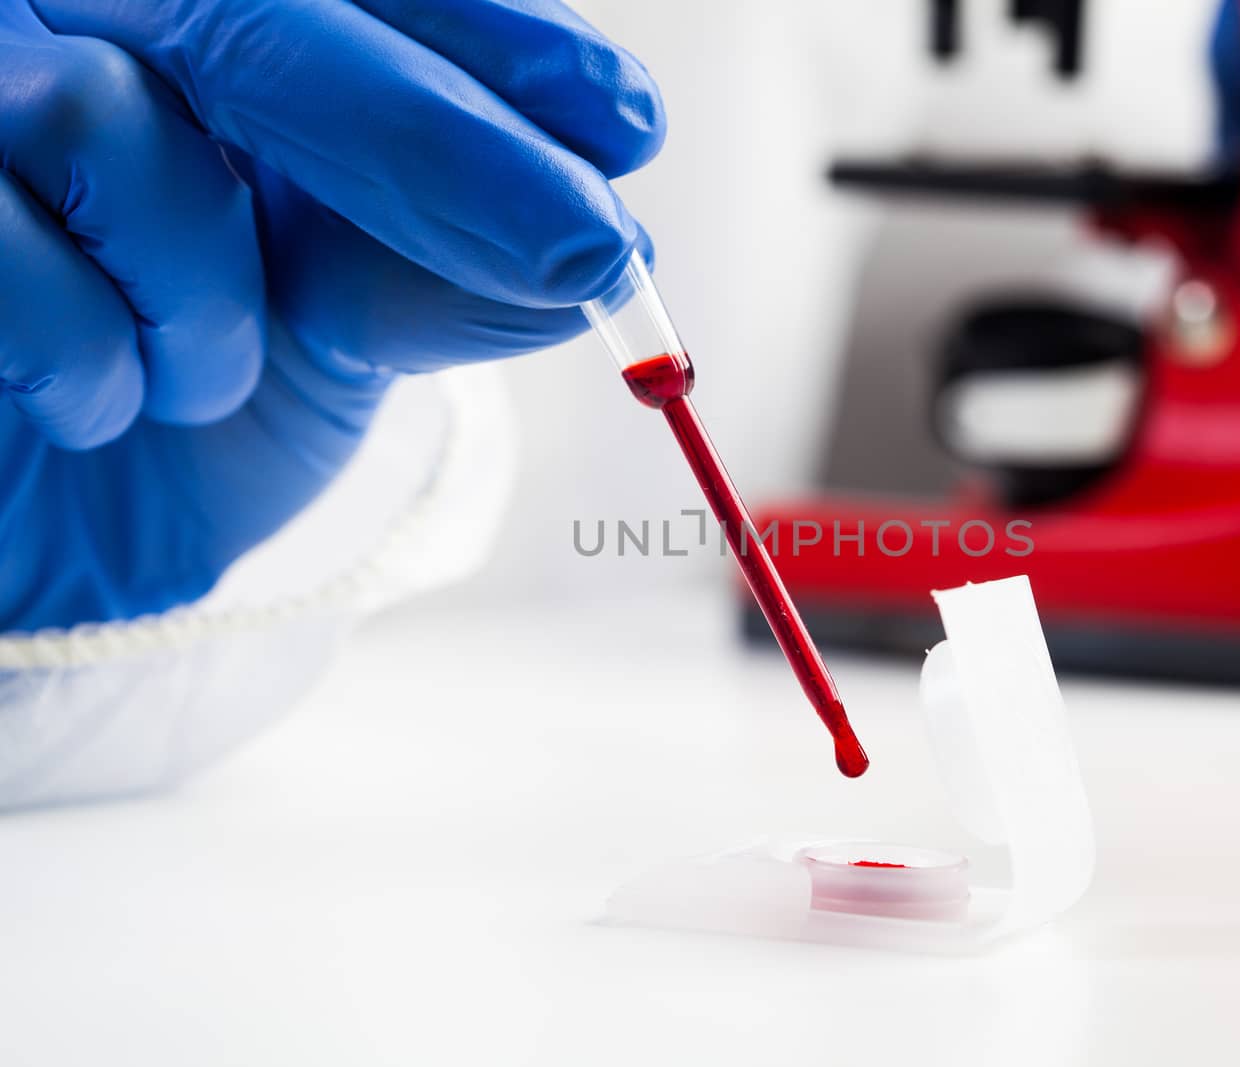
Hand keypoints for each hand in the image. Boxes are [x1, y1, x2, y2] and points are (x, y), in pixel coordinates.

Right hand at [0, 0, 663, 630]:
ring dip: (206, 302)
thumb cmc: (172, 386)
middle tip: (588, 248)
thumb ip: (434, 260)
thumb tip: (597, 247)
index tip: (618, 120)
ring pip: (108, 123)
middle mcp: (64, 12)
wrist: (25, 516)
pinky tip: (98, 404)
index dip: (483, 33)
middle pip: (253, 10)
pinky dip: (92, 362)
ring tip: (203, 378)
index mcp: (185, 21)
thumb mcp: (335, 319)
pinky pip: (12, 260)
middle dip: (434, 136)